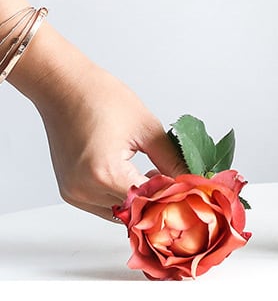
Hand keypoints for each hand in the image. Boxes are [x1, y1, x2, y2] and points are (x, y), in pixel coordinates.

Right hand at [10, 24, 186, 220]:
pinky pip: (101, 205)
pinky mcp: (69, 191)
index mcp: (105, 173)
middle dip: (157, 200)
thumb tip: (190, 178)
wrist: (64, 87)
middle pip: (132, 212)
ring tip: (155, 175)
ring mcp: (74, 193)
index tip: (189, 191)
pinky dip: (120, 197)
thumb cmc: (101, 98)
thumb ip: (171, 159)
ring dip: (138, 201)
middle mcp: (85, 189)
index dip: (171, 198)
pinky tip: (135, 175)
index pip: (148, 202)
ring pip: (117, 213)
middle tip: (177, 183)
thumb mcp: (146, 128)